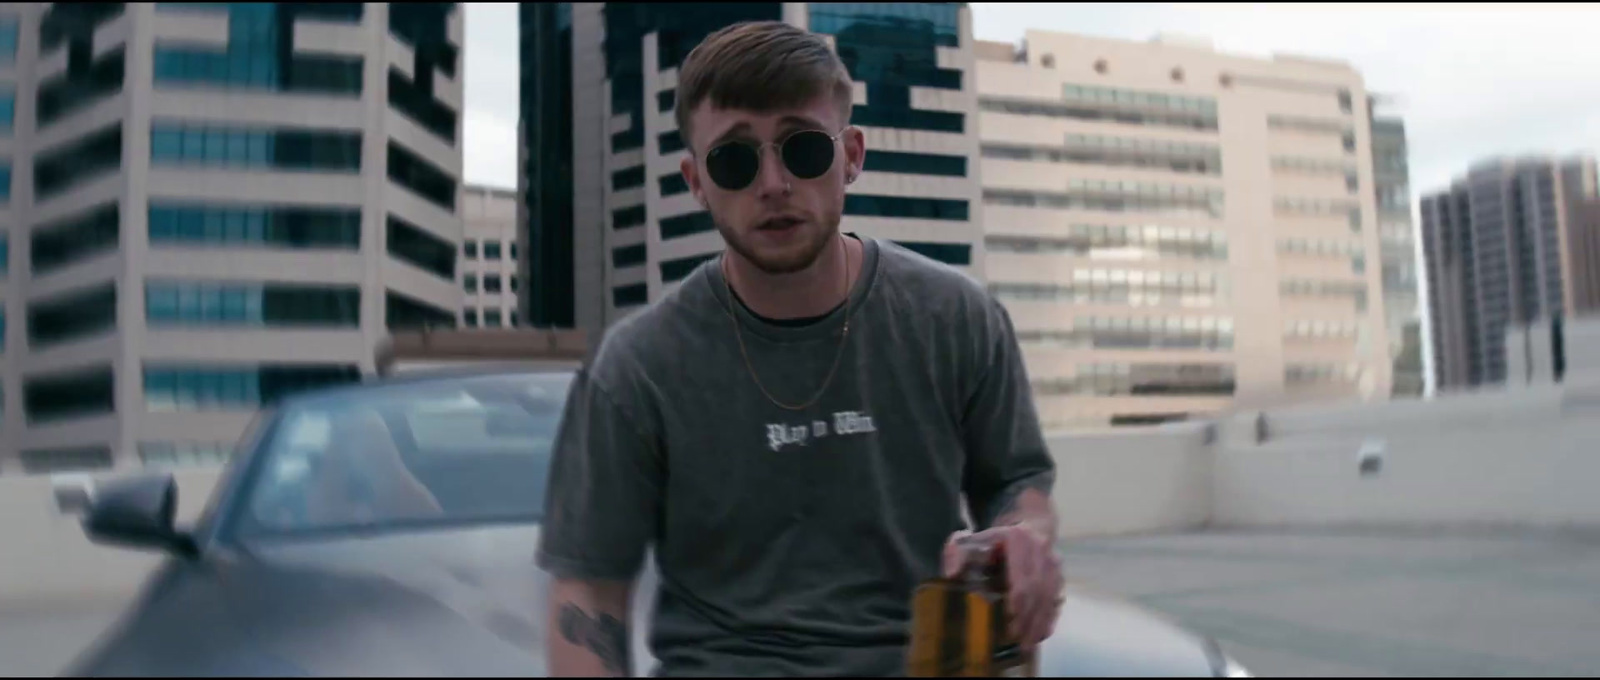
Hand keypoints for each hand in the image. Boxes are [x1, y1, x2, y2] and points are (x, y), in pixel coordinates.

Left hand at [941, 525, 1063, 651]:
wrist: (1029, 526)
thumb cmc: (993, 539)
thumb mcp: (971, 539)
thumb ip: (956, 552)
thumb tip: (951, 574)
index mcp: (1020, 539)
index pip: (1021, 574)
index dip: (1018, 598)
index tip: (1010, 618)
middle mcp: (1042, 551)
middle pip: (1037, 590)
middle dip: (1028, 617)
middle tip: (1015, 640)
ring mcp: (1054, 564)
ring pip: (1050, 597)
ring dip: (1039, 623)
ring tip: (1027, 646)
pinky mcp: (1060, 577)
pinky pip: (1057, 600)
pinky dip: (1050, 619)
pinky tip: (1040, 636)